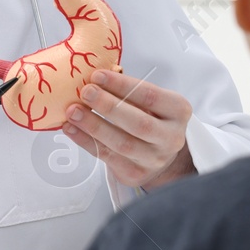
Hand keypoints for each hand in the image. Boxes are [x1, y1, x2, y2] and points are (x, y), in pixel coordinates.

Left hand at [62, 69, 195, 189]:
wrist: (159, 155)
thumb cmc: (150, 119)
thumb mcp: (149, 101)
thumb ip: (127, 91)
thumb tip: (94, 78)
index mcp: (178, 111)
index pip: (150, 96)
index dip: (122, 85)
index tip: (97, 75)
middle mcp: (171, 137)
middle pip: (139, 123)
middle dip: (108, 106)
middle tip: (85, 92)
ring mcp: (154, 159)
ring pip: (122, 143)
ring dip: (94, 125)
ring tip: (73, 111)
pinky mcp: (136, 174)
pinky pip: (107, 157)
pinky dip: (85, 141)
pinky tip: (71, 129)